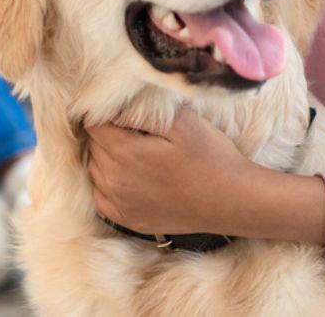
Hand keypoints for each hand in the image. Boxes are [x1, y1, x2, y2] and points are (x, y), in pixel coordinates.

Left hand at [85, 108, 255, 236]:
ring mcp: (121, 204)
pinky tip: (129, 175)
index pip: (93, 124)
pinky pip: (102, 197)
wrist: (231, 200)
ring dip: (106, 157)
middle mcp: (115, 181)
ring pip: (95, 170)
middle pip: (93, 146)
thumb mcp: (182, 122)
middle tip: (133, 127)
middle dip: (106, 133)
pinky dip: (108, 183)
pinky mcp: (129, 220)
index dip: (103, 112)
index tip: (120, 108)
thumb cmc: (210, 156)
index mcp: (125, 153)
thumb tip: (112, 106)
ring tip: (134, 149)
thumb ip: (143, 111)